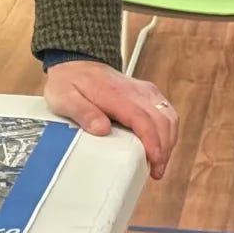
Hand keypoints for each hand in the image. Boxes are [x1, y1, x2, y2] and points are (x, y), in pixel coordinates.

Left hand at [44, 60, 177, 180]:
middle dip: (164, 148)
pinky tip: (161, 144)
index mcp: (115, 94)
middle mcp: (135, 91)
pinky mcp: (147, 93)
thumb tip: (101, 129)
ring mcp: (143, 91)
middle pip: (162, 120)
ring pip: (168, 116)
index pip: (143, 120)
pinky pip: (165, 111)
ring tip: (159, 162)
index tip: (154, 161)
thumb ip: (83, 113)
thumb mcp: (64, 98)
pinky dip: (167, 130)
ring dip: (168, 140)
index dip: (152, 143)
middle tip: (156, 171)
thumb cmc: (69, 81)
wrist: (76, 62)